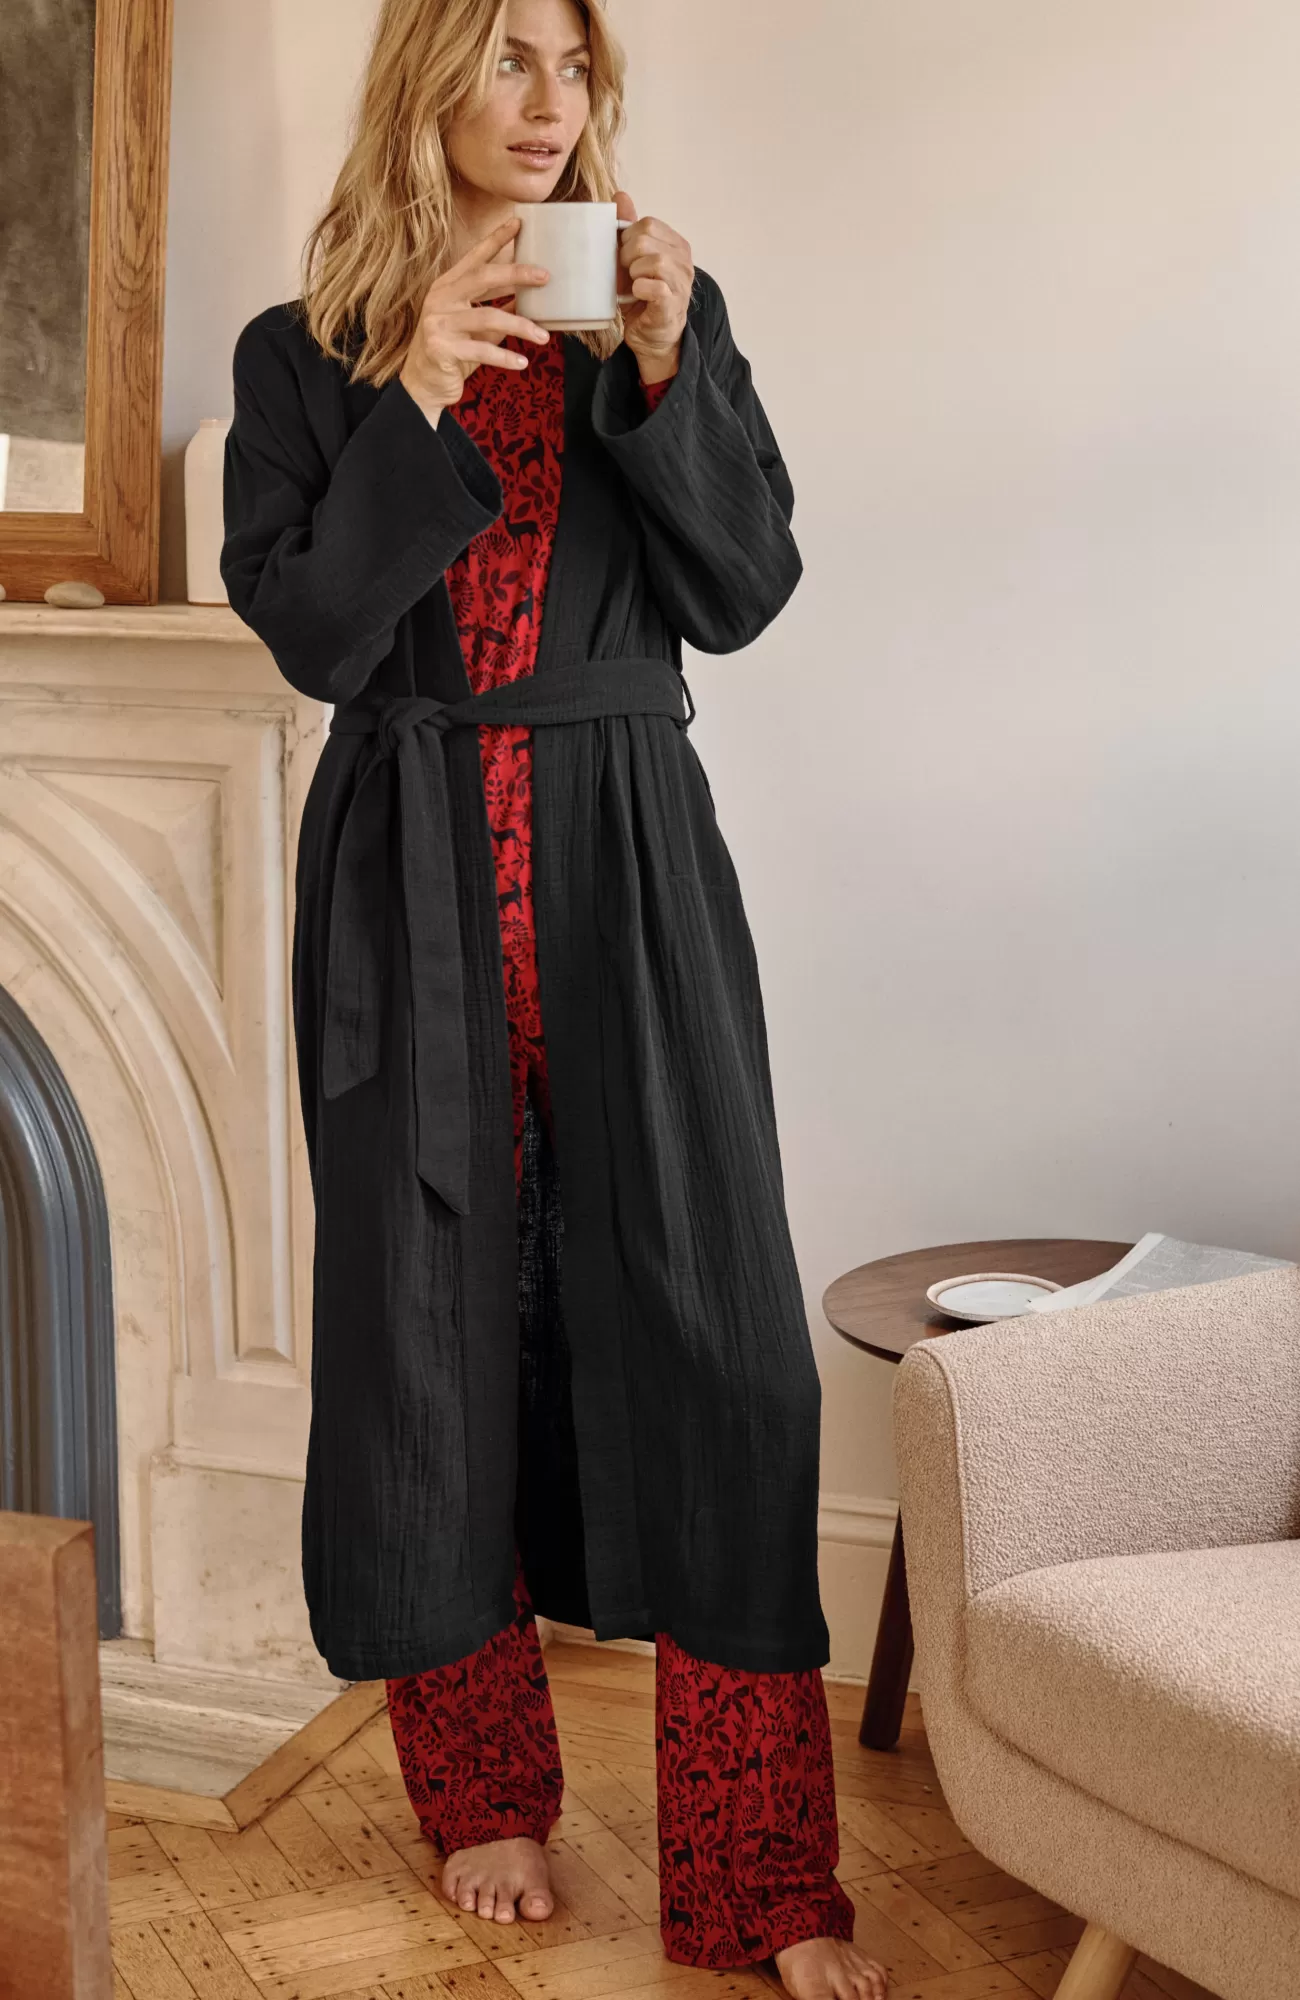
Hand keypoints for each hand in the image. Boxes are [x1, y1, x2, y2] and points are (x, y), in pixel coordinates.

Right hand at [399, 217, 551, 420]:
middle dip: (516, 274)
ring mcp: (439, 322)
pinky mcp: (441, 348)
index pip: (475, 257)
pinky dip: (505, 357)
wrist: (423, 384)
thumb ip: (496, 312)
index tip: (518, 223)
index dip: (496, 239)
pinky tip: (522, 362)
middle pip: (482, 277)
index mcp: (447, 286)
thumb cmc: (452, 353)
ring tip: (543, 337)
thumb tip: (527, 301)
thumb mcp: (475, 328)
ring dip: (520, 327)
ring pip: (488, 317)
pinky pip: (481, 350)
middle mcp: (441, 298)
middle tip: (545, 276)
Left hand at [613, 191, 692, 382]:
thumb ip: (629, 228)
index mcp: (676, 245)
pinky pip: (654, 286)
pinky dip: (639, 289)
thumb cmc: (642, 297)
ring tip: (633, 285)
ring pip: (653, 261)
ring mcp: (681, 283)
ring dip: (633, 274)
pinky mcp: (673, 304)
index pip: (648, 224)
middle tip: (627, 273)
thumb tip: (620, 194)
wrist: (652, 337)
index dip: (628, 238)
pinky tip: (638, 296)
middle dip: (627, 256)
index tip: (625, 258)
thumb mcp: (633, 258)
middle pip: (646, 239)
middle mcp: (684, 261)